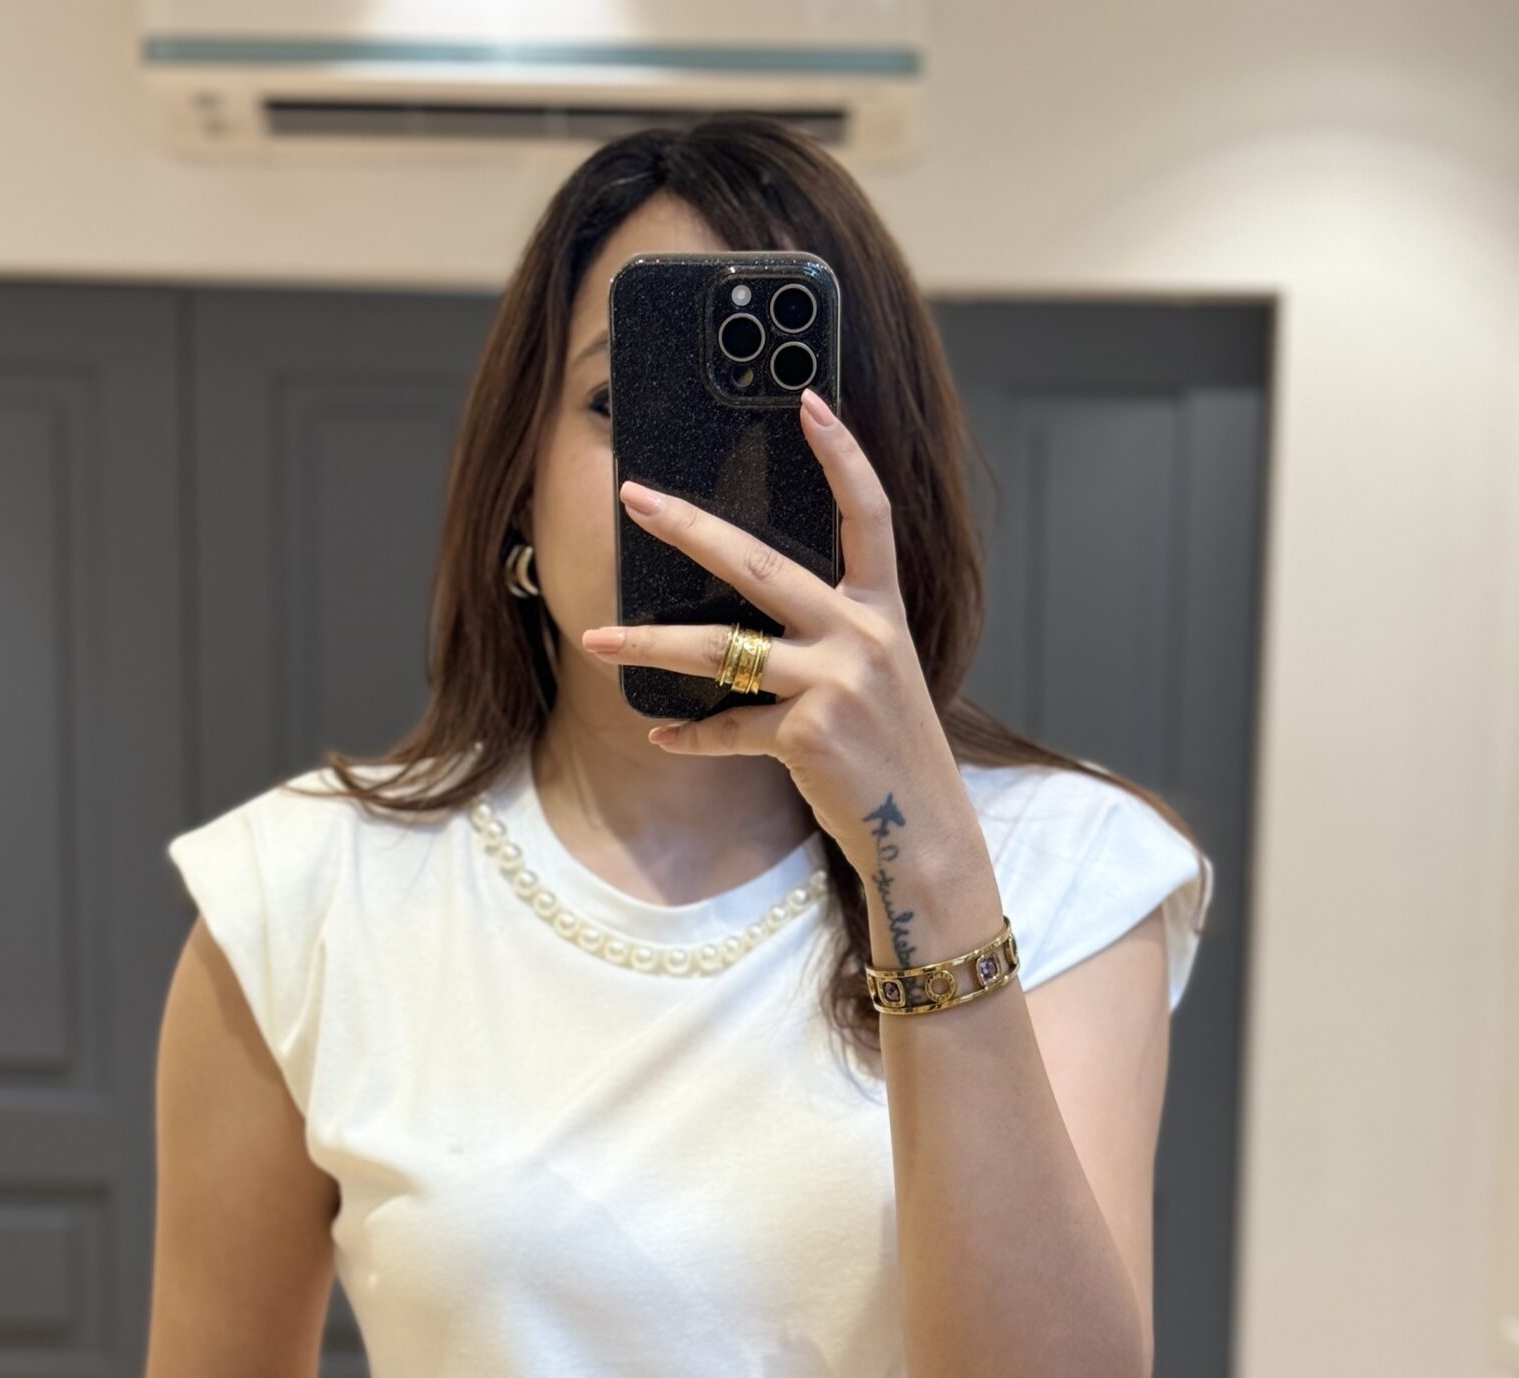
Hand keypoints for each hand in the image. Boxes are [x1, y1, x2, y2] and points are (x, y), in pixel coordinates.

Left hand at [579, 384, 977, 870]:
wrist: (923, 834)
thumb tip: (748, 615)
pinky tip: (661, 733)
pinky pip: (727, 729)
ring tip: (594, 637)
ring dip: (648, 644)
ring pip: (720, 649)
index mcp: (881, 613)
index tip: (808, 401)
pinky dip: (689, 735)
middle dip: (688, 527)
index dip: (842, 456)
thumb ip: (829, 637)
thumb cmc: (890, 754)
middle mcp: (861, 637)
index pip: (870, 515)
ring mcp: (835, 684)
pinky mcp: (809, 735)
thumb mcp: (877, 680)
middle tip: (635, 497)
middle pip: (759, 564)